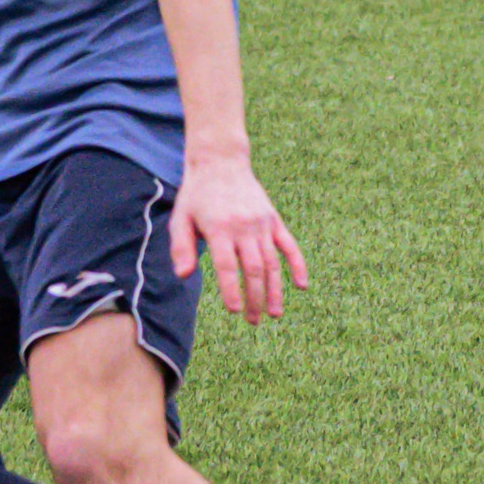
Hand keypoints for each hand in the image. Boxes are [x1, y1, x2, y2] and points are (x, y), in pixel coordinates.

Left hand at [169, 153, 307, 324]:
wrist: (220, 162)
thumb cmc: (196, 195)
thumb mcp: (180, 218)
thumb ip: (181, 247)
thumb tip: (184, 275)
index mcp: (219, 228)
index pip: (227, 266)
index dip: (231, 289)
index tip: (234, 310)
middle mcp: (243, 227)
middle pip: (253, 269)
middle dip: (254, 298)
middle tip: (252, 321)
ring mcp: (262, 223)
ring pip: (272, 262)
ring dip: (275, 290)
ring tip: (274, 313)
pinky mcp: (274, 219)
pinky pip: (289, 245)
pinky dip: (298, 265)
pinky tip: (302, 286)